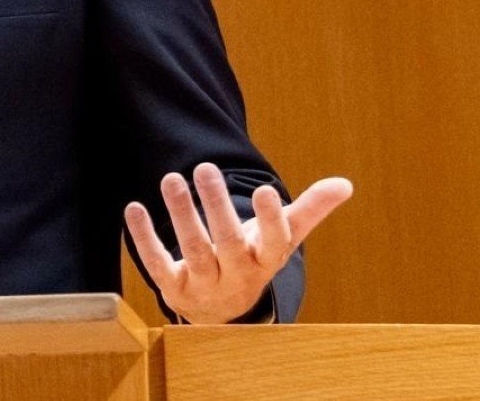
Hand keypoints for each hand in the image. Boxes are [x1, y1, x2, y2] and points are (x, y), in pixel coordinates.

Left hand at [124, 162, 352, 323]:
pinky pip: (157, 263)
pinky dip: (145, 238)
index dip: (270, 220)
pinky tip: (134, 208)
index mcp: (266, 261)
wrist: (223, 311)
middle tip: (205, 168)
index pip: (274, 242)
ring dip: (181, 214)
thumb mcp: (280, 238)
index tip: (265, 191)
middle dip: (216, 206)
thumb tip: (345, 183)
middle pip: (227, 242)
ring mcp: (205, 284)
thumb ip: (308, 210)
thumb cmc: (253, 259)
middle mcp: (237, 275)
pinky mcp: (174, 288)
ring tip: (171, 178)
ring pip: (193, 250)